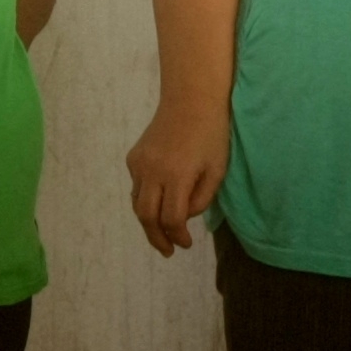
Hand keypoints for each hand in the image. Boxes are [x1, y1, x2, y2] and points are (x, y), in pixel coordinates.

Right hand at [125, 98, 230, 258]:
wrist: (190, 99)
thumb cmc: (212, 135)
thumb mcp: (217, 170)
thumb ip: (201, 199)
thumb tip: (184, 217)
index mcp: (176, 176)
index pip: (171, 219)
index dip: (177, 236)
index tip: (186, 245)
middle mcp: (152, 173)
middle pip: (147, 217)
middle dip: (157, 238)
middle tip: (167, 251)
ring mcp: (139, 165)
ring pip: (138, 204)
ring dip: (149, 221)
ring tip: (161, 233)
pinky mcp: (133, 158)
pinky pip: (137, 187)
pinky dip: (146, 200)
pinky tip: (158, 202)